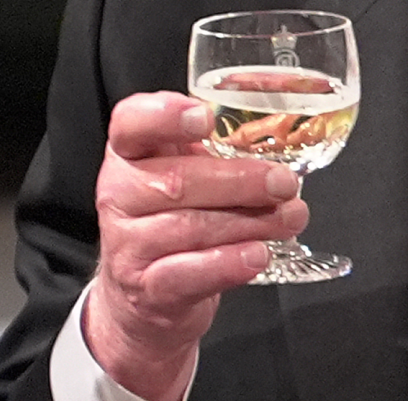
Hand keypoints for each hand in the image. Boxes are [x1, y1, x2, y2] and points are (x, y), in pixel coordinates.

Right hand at [84, 92, 305, 400]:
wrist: (145, 292)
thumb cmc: (172, 218)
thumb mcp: (181, 171)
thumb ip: (211, 149)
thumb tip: (277, 140)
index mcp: (128, 154)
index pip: (130, 123)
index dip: (164, 116)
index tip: (204, 117)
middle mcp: (119, 194)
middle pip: (176, 181)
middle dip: (239, 181)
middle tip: (283, 183)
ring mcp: (127, 244)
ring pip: (190, 228)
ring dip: (248, 222)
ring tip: (289, 218)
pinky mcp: (146, 289)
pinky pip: (187, 274)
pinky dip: (227, 264)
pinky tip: (258, 255)